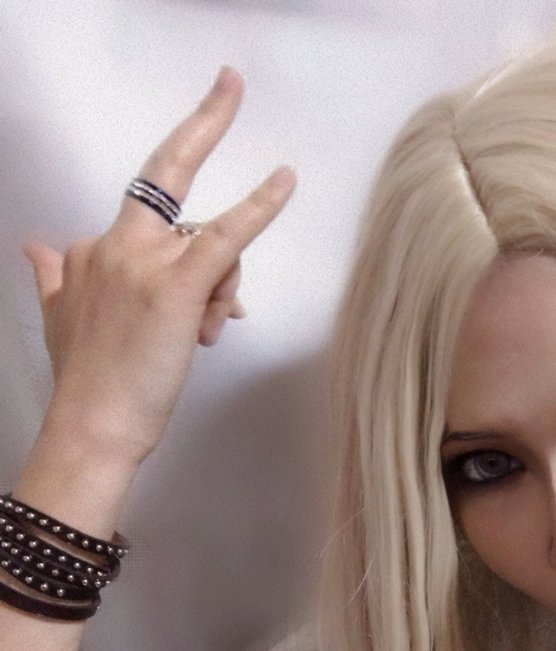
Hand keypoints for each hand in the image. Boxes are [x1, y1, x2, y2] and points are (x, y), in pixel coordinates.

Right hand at [25, 67, 295, 467]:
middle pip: (176, 201)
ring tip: (198, 338)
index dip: (180, 206)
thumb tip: (33, 248)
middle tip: (230, 81)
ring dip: (221, 292)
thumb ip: (51, 277)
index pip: (150, 221)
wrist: (93, 426)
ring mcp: (143, 263)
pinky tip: (284, 180)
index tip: (202, 126)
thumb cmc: (88, 383)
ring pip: (210, 244)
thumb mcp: (59, 318)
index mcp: (90, 250)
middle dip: (202, 127)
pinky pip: (225, 237)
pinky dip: (258, 208)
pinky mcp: (176, 287)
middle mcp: (112, 245)